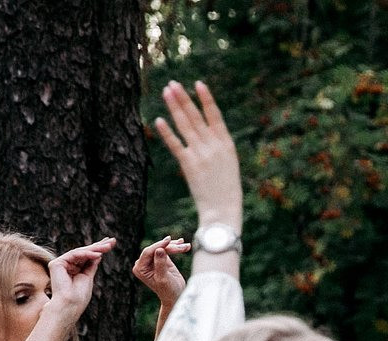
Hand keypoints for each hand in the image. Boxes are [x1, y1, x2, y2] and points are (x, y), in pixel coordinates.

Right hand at [45, 239, 114, 321]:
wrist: (70, 305)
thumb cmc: (79, 296)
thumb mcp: (88, 277)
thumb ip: (91, 265)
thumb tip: (98, 254)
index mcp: (74, 270)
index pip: (87, 257)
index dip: (98, 250)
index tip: (111, 244)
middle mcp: (66, 265)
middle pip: (84, 253)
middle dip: (98, 246)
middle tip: (112, 241)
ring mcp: (61, 264)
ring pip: (80, 252)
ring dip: (95, 249)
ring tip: (107, 247)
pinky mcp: (56, 264)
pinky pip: (74, 255)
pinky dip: (86, 254)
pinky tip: (98, 254)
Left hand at [132, 236, 188, 305]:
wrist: (175, 296)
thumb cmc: (168, 291)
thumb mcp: (163, 278)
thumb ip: (160, 264)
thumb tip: (160, 250)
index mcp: (140, 268)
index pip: (148, 252)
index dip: (159, 245)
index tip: (169, 240)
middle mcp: (144, 263)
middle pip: (156, 249)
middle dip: (170, 246)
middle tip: (182, 245)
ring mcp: (152, 260)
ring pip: (163, 248)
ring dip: (175, 246)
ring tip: (186, 245)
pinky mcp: (161, 259)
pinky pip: (168, 250)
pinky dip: (176, 247)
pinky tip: (183, 244)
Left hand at [154, 82, 242, 229]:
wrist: (223, 211)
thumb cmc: (227, 190)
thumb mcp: (229, 164)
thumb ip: (216, 146)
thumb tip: (202, 131)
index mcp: (227, 144)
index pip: (215, 115)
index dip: (206, 99)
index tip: (198, 83)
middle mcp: (213, 146)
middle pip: (195, 116)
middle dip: (183, 98)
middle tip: (173, 84)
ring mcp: (200, 154)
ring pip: (184, 125)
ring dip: (174, 107)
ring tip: (166, 92)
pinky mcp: (188, 164)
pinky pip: (175, 144)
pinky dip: (167, 132)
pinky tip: (159, 119)